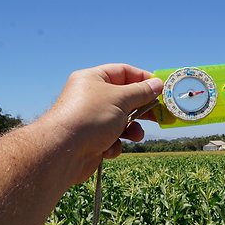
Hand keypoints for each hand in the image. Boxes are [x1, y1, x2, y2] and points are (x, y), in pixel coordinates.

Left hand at [41, 63, 162, 182]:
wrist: (64, 152)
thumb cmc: (91, 117)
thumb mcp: (121, 99)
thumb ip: (142, 92)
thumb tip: (158, 84)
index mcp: (94, 79)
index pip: (123, 72)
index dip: (143, 79)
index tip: (161, 88)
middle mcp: (92, 97)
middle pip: (125, 98)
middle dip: (142, 108)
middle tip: (160, 114)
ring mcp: (92, 119)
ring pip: (121, 121)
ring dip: (132, 130)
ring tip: (135, 135)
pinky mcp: (92, 140)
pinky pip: (112, 138)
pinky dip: (115, 144)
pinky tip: (108, 148)